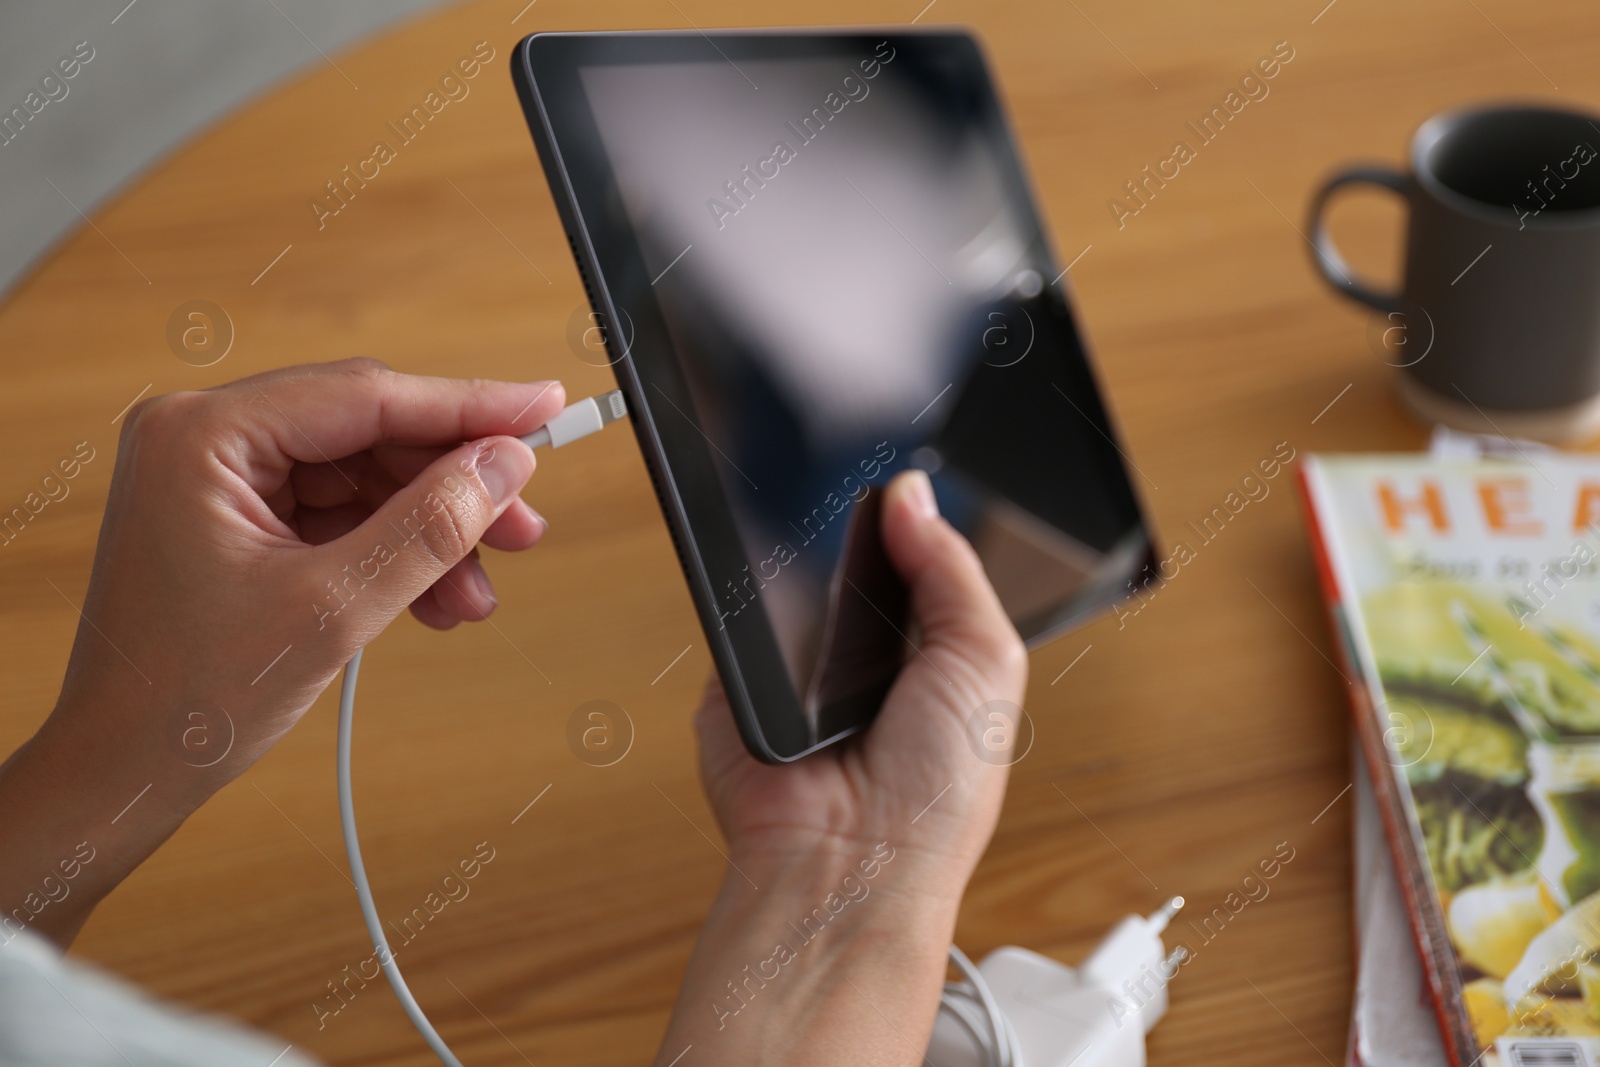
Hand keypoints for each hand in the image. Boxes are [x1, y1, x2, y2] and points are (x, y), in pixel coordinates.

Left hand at [0, 360, 564, 944]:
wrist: (122, 772)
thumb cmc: (189, 700)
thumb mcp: (333, 610)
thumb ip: (428, 527)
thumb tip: (506, 465)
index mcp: (205, 435)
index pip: (368, 397)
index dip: (471, 405)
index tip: (547, 408)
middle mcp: (205, 435)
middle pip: (370, 432)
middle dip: (453, 486)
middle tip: (524, 528)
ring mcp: (219, 475)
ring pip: (364, 477)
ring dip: (429, 531)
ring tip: (474, 594)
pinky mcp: (236, 514)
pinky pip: (340, 513)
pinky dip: (392, 553)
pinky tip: (434, 599)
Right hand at [658, 469, 1028, 1065]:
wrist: (849, 864)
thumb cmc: (937, 794)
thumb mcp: (986, 660)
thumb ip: (953, 569)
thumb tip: (910, 492)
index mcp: (931, 656)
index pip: (919, 564)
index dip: (913, 523)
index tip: (904, 476)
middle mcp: (865, 661)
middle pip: (850, 561)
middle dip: (855, 534)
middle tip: (859, 501)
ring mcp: (796, 670)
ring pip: (789, 582)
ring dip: (799, 564)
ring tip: (815, 551)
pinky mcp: (736, 682)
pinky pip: (736, 617)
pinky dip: (747, 600)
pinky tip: (765, 593)